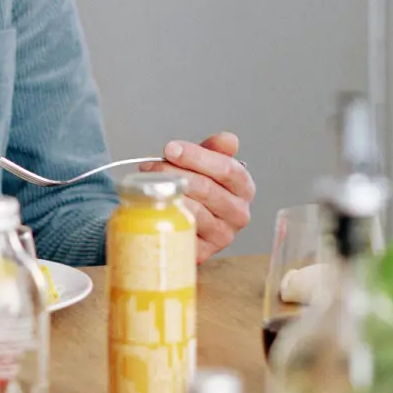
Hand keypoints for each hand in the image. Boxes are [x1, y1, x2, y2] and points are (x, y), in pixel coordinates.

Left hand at [150, 133, 254, 262]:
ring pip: (194, 210)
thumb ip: (215, 150)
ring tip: (148, 184)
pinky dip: (166, 217)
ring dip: (167, 194)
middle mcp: (239, 213)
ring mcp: (222, 235)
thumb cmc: (197, 191)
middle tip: (151, 166)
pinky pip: (183, 232)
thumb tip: (227, 140)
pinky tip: (153, 206)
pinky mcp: (204, 252)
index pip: (226, 169)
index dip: (196, 156)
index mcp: (244, 188)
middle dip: (174, 173)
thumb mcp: (206, 166)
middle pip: (206, 188)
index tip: (170, 149)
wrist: (184, 222)